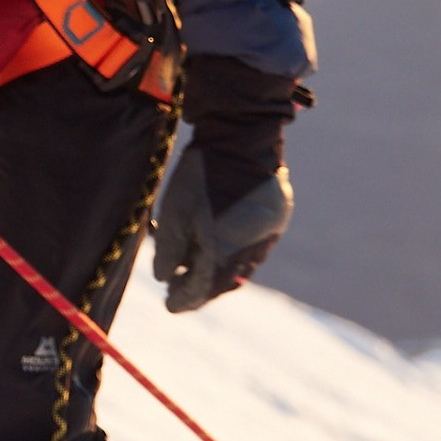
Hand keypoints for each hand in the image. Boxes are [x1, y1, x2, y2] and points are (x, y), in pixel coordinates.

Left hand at [153, 153, 291, 310]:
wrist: (240, 135)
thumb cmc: (202, 172)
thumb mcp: (176, 211)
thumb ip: (169, 251)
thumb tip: (164, 278)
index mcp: (225, 251)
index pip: (202, 287)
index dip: (184, 299)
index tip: (169, 305)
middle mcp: (252, 250)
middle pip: (225, 281)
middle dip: (202, 290)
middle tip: (182, 293)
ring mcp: (268, 234)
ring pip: (243, 267)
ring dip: (220, 274)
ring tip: (197, 273)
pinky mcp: (276, 219)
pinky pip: (255, 248)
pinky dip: (236, 255)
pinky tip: (220, 251)